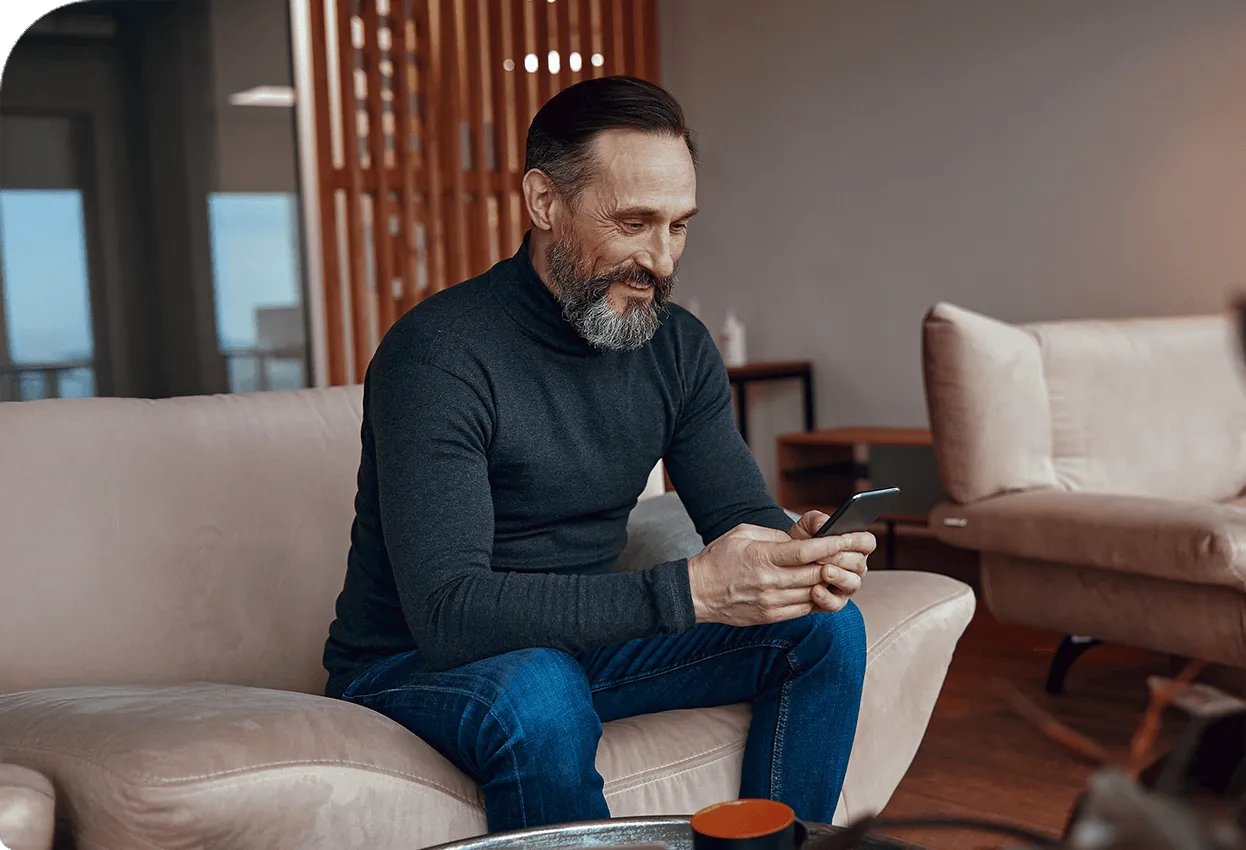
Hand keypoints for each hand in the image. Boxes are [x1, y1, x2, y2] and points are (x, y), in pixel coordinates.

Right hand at [686, 523, 871, 626]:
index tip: (849, 537)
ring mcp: (772, 602)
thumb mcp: (743, 534)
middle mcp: (770, 582)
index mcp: (763, 558)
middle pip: (816, 573)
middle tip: (857, 553)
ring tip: (845, 570)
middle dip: (840, 562)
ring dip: (832, 581)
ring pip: (814, 592)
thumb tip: (802, 542)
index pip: (806, 552)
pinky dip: (819, 597)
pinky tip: (824, 587)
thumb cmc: (719, 558)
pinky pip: (805, 608)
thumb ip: (774, 537)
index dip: (832, 545)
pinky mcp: (771, 616)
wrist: (697, 593)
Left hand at [790, 510, 875, 609]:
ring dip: (839, 577)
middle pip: (859, 564)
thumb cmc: (800, 542)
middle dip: (841, 559)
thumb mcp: (806, 526)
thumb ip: (817, 520)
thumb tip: (824, 524)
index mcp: (854, 547)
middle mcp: (854, 567)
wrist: (783, 563)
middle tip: (824, 556)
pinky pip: (836, 603)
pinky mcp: (834, 601)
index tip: (843, 539)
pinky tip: (815, 590)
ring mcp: (846, 585)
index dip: (858, 541)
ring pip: (852, 584)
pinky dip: (826, 598)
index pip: (868, 543)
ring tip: (824, 571)